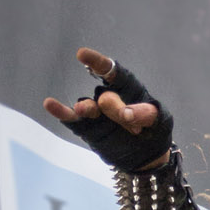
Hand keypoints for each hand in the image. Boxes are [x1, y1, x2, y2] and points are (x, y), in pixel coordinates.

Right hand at [43, 48, 171, 170]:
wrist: (146, 154)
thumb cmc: (155, 129)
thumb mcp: (159, 120)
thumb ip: (145, 114)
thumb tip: (126, 112)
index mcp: (127, 88)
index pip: (112, 71)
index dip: (97, 62)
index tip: (81, 55)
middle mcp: (109, 97)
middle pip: (106, 96)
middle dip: (114, 107)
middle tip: (125, 118)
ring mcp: (96, 113)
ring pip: (86, 107)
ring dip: (85, 109)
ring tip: (84, 109)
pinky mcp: (88, 129)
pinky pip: (72, 120)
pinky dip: (61, 112)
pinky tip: (50, 104)